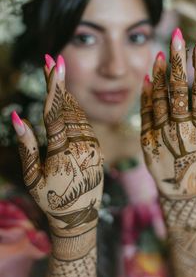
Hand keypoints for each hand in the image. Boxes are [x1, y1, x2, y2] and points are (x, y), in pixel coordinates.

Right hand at [12, 55, 103, 235]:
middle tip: (53, 60)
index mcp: (63, 149)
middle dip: (60, 82)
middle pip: (68, 106)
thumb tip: (16, 117)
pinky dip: (75, 111)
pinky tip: (68, 103)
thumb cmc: (51, 199)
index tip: (53, 61)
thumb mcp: (33, 175)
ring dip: (67, 95)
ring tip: (57, 78)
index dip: (53, 84)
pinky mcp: (98, 148)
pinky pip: (86, 124)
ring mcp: (92, 146)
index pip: (56, 110)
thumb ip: (26, 145)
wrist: (80, 216)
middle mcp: (81, 144)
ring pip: (79, 114)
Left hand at [141, 29, 195, 196]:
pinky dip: (146, 93)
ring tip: (161, 53)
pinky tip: (147, 76)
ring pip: (159, 98)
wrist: (177, 183)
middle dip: (178, 61)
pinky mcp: (147, 138)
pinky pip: (145, 112)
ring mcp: (162, 133)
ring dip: (160, 74)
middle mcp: (181, 128)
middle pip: (178, 90)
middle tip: (177, 35)